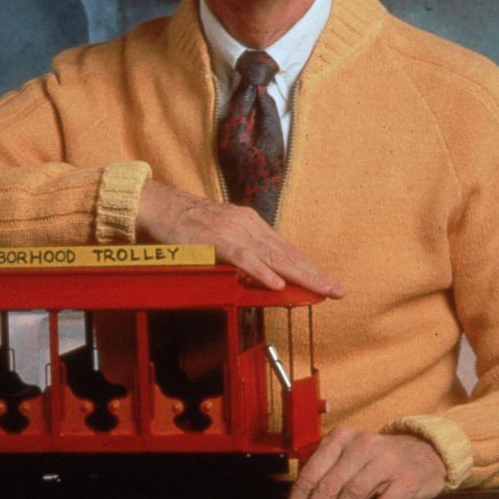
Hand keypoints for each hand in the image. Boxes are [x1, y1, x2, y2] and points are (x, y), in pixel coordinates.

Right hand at [137, 180, 344, 296]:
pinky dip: (261, 271)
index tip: (329, 284)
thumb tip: (263, 275)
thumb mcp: (221, 239)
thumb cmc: (186, 226)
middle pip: (288, 253)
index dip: (310, 268)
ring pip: (274, 256)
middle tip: (339, 291)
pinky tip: (276, 284)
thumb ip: (242, 255)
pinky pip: (243, 258)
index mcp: (251, 224)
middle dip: (315, 274)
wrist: (159, 206)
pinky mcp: (216, 239)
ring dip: (300, 275)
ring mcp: (234, 230)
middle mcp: (248, 224)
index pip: (288, 250)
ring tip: (320, 290)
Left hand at [278, 427, 445, 498]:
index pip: (312, 472)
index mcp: (341, 437)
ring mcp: (385, 462)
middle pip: (329, 483)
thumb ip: (326, 473)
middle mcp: (361, 446)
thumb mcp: (349, 454)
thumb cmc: (378, 458)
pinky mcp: (406, 480)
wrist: (425, 451)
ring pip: (353, 492)